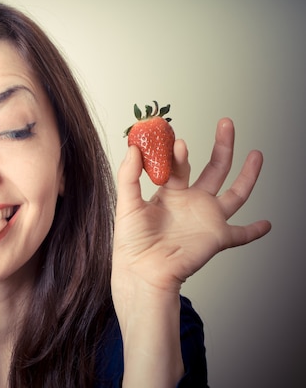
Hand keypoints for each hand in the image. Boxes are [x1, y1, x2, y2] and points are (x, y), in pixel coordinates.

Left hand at [112, 118, 271, 294]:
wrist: (141, 270)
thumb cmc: (131, 241)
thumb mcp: (126, 203)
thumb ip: (129, 175)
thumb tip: (133, 148)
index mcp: (170, 193)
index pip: (179, 165)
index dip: (178, 152)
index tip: (177, 140)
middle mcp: (191, 202)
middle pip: (213, 169)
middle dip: (222, 146)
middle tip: (226, 123)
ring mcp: (206, 219)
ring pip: (234, 193)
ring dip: (247, 175)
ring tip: (256, 153)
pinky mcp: (217, 238)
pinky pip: (241, 234)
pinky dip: (255, 230)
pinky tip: (267, 224)